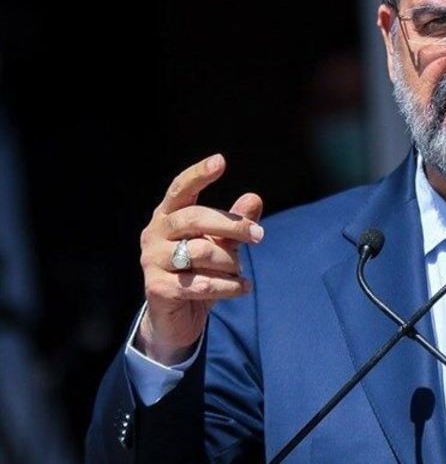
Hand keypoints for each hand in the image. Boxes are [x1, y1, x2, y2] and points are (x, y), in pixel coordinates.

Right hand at [135, 154, 263, 364]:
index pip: (180, 189)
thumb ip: (236, 224)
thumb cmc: (200, 273)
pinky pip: (200, 284)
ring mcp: (151, 261)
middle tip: (259, 235)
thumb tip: (255, 199)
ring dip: (230, 263)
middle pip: (194, 218)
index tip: (220, 161)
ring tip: (240, 273)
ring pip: (201, 252)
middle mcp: (153, 234)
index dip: (198, 175)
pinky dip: (228, 286)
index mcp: (167, 217)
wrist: (176, 319)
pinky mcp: (157, 288)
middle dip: (232, 225)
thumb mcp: (222, 246)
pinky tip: (243, 288)